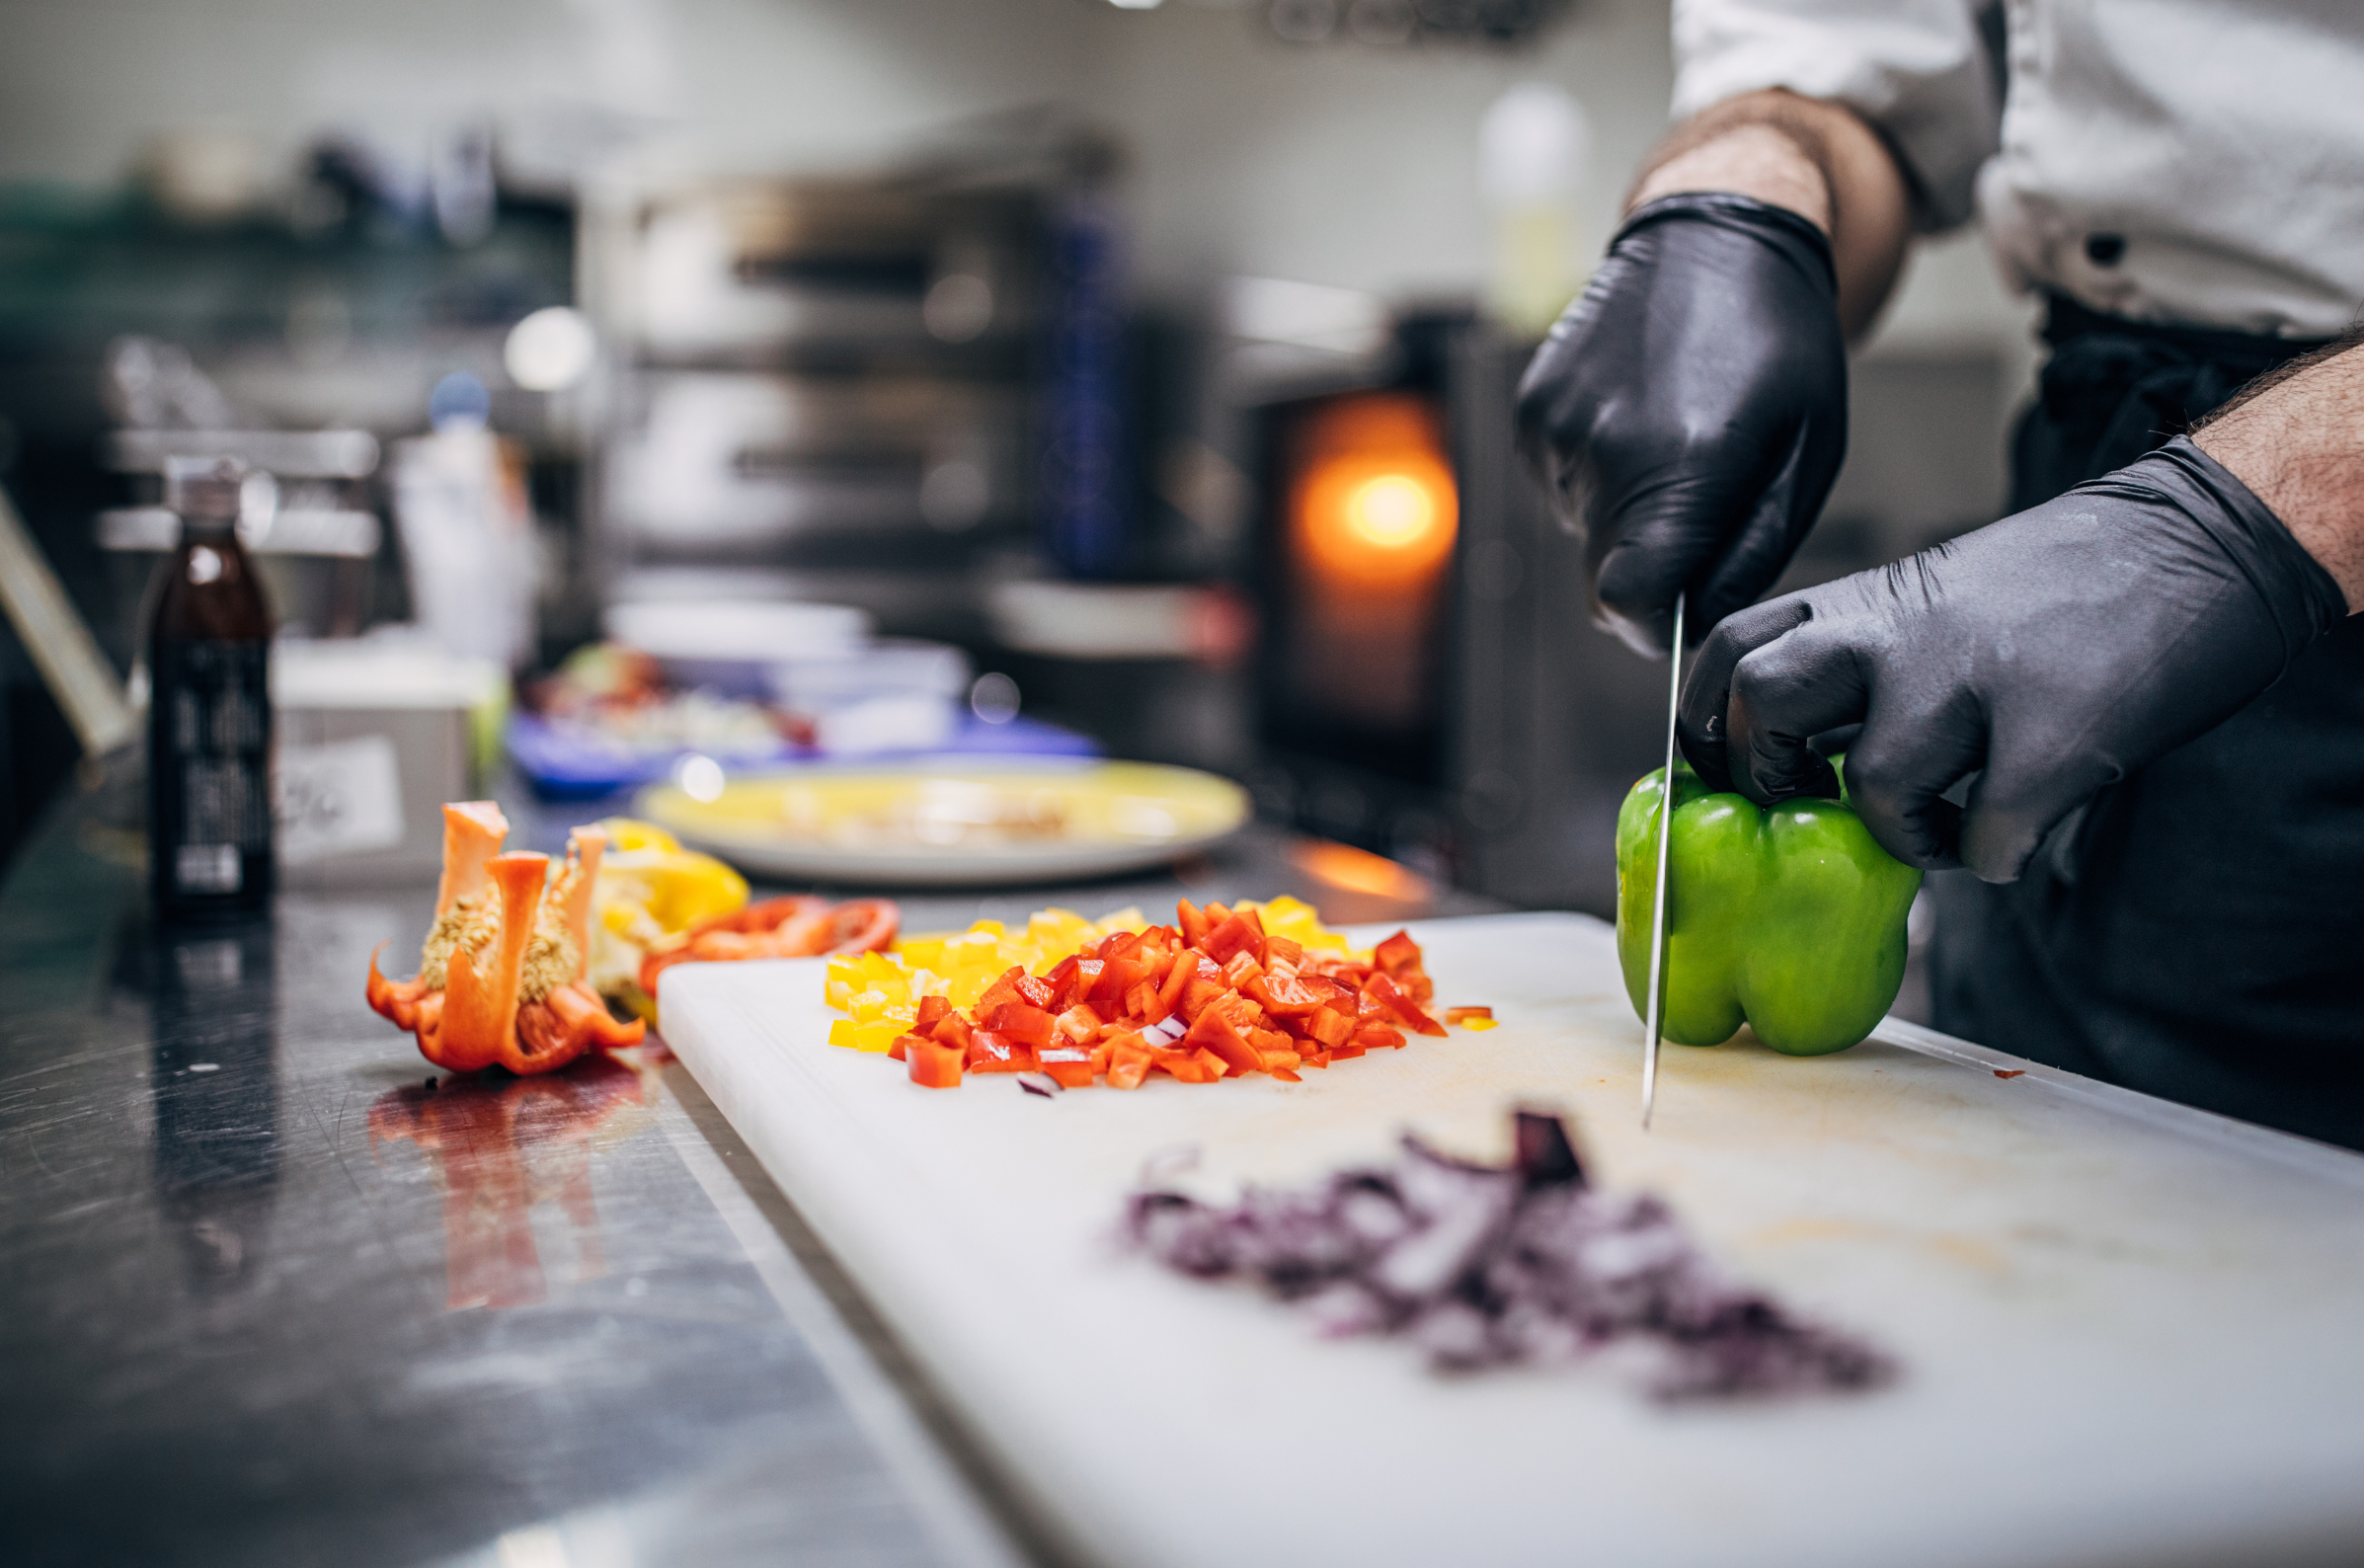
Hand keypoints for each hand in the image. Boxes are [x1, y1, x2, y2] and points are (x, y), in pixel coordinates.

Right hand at [1514, 191, 1847, 656]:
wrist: (1715, 232)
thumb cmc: (1779, 340)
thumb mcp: (1808, 451)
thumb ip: (1753, 550)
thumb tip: (1700, 619)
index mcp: (1686, 465)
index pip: (1631, 602)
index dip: (1658, 627)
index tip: (1684, 613)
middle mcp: (1607, 450)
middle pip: (1603, 577)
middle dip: (1651, 567)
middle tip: (1700, 507)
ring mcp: (1559, 428)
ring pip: (1585, 530)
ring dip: (1626, 511)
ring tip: (1673, 438)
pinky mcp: (1533, 410)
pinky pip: (1562, 485)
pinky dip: (1598, 473)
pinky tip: (1637, 415)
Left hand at [1677, 438, 2345, 879]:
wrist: (2209, 537)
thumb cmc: (2069, 586)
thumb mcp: (1937, 600)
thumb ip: (1866, 662)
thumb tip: (1803, 760)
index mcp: (1868, 601)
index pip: (1729, 646)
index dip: (1707, 719)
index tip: (1731, 767)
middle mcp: (1903, 632)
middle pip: (1759, 698)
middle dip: (1767, 771)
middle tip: (1812, 800)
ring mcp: (1975, 681)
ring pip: (1871, 785)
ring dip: (1900, 833)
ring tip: (1944, 824)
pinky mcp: (2055, 736)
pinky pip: (1988, 838)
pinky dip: (1995, 856)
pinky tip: (2020, 832)